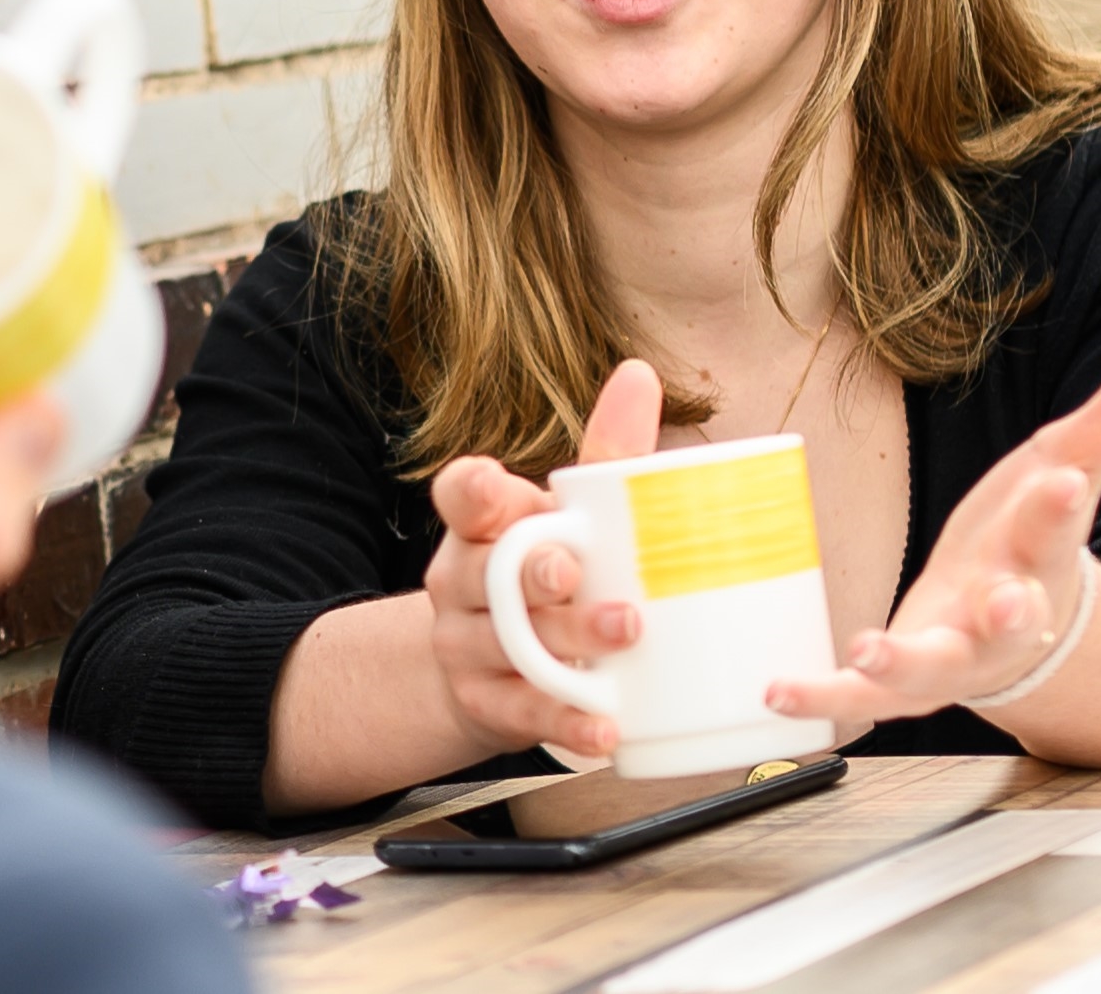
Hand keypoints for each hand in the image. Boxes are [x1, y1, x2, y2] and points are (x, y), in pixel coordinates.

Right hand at [420, 359, 663, 762]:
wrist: (485, 669)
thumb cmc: (541, 572)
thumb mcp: (565, 514)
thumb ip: (604, 452)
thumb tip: (639, 375)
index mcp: (482, 525)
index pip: (460, 495)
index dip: (473, 492)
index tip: (496, 488)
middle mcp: (463, 581)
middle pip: (486, 573)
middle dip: (532, 571)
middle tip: (574, 571)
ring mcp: (467, 645)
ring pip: (507, 642)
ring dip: (564, 641)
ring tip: (622, 635)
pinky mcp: (485, 703)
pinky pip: (522, 712)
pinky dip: (567, 721)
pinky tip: (605, 725)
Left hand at [767, 353, 1100, 728]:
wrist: (1009, 621)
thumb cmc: (1029, 535)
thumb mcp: (1069, 465)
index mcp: (1040, 555)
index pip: (1055, 526)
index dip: (1058, 504)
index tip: (1064, 481)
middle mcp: (1000, 613)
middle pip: (1011, 614)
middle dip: (1010, 609)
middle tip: (1005, 602)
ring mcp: (953, 654)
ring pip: (933, 670)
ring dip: (900, 664)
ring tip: (867, 650)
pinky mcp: (903, 677)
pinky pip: (862, 694)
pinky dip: (823, 694)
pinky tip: (776, 689)